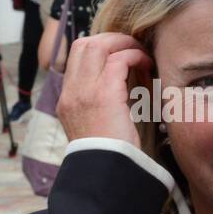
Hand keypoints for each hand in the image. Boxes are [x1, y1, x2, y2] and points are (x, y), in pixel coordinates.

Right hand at [56, 32, 152, 148]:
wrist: (105, 174)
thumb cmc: (107, 155)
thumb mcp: (94, 128)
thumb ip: (98, 106)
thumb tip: (120, 88)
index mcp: (67, 100)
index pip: (75, 57)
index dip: (98, 47)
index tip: (119, 53)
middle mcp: (71, 92)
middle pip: (83, 44)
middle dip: (110, 39)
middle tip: (131, 47)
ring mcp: (84, 92)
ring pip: (98, 45)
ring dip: (123, 44)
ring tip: (139, 53)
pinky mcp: (103, 95)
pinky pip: (118, 60)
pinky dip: (133, 55)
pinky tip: (145, 63)